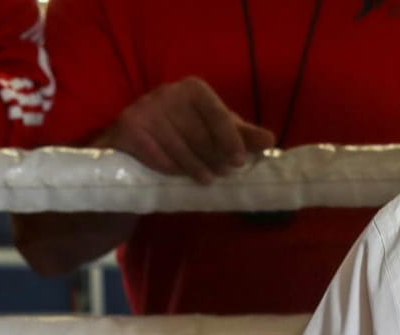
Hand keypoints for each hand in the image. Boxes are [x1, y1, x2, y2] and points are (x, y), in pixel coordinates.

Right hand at [98, 76, 276, 183]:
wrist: (133, 145)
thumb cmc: (182, 136)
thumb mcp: (215, 133)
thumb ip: (242, 136)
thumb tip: (271, 140)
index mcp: (194, 89)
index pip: (219, 115)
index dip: (232, 140)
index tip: (240, 163)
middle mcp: (168, 92)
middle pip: (200, 133)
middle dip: (214, 157)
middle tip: (224, 174)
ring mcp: (146, 107)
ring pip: (179, 146)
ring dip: (195, 167)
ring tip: (206, 179)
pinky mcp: (128, 126)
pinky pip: (155, 153)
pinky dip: (169, 168)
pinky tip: (176, 176)